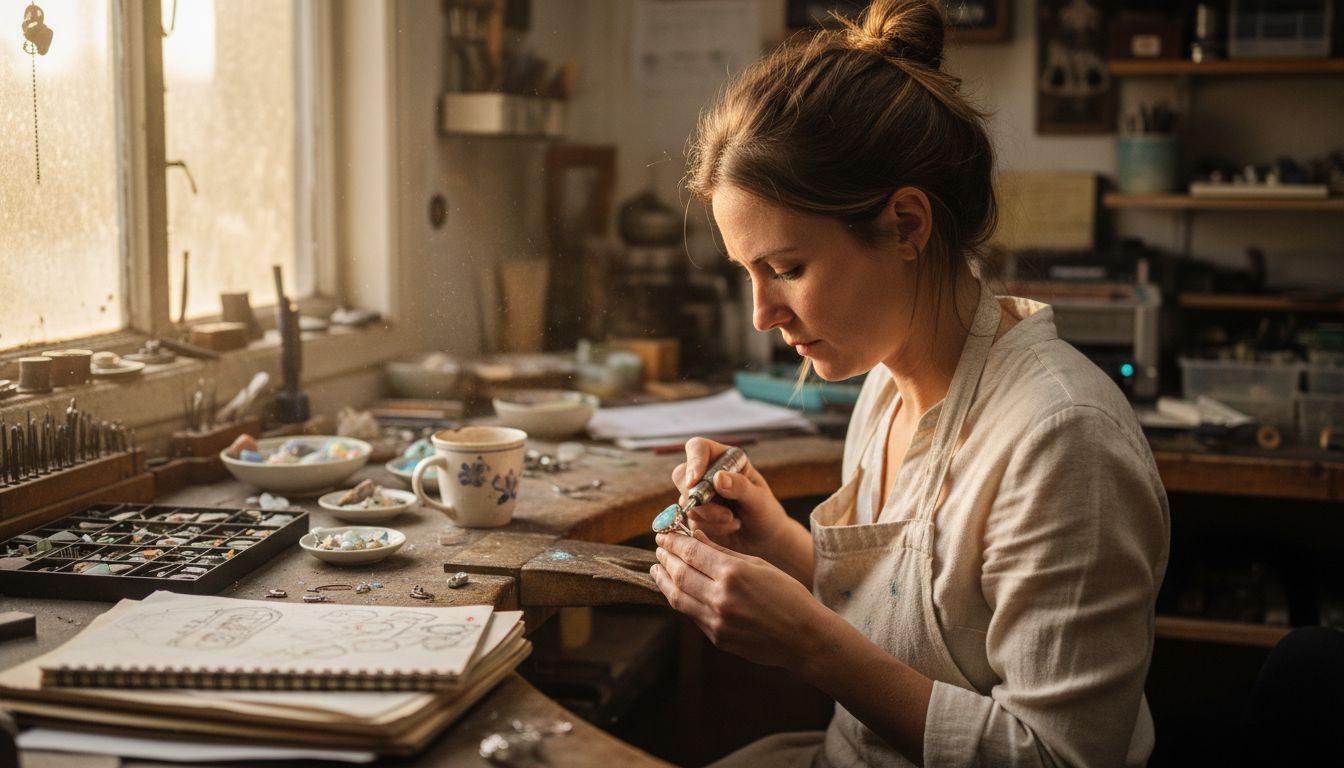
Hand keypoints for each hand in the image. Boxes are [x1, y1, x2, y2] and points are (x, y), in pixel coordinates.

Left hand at [651, 530, 825, 669]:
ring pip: (678, 597)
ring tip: (658, 568)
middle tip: (659, 547)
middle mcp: (721, 597)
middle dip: (666, 558)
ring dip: (664, 580)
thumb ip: (722, 552)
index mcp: (734, 573)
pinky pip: (692, 614)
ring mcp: (717, 620)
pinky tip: (677, 589)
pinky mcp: (717, 637)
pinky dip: (681, 598)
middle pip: (680, 573)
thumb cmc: (787, 595)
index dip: (674, 541)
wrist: (804, 637)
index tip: (665, 534)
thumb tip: (694, 536)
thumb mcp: (758, 565)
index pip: (691, 552)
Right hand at [672, 437, 787, 557]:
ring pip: (685, 501)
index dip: (693, 461)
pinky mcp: (695, 516)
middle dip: (699, 498)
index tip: (695, 481)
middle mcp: (707, 474)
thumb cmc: (766, 514)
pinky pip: (690, 521)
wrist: (765, 542)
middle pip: (682, 475)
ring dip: (709, 516)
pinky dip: (710, 528)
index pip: (698, 448)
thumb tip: (718, 478)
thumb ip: (741, 487)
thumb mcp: (759, 500)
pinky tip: (729, 528)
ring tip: (734, 521)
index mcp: (725, 459)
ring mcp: (698, 495)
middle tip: (725, 514)